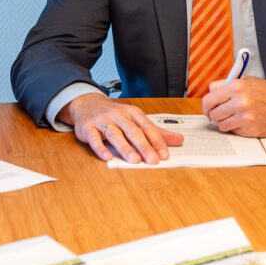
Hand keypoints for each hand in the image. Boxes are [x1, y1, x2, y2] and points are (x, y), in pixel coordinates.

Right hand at [62, 94, 182, 163]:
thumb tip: (179, 140)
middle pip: (132, 131)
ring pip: (115, 134)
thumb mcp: (135, 119)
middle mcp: (118, 115)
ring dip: (125, 147)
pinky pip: (94, 139)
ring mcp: (102, 121)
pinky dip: (101, 148)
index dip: (156, 141)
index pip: (147, 127)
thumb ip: (156, 132)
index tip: (164, 154)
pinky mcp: (87, 128)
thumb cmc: (115, 115)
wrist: (86, 104)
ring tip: (134, 160)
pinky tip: (107, 157)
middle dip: (143, 146)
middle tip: (153, 160)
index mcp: (132, 112)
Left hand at [201, 77, 265, 138]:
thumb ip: (227, 85)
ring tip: (234, 117)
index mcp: (237, 87)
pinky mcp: (251, 130)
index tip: (208, 109)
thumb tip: (210, 92)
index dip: (206, 106)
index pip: (208, 100)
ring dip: (225, 123)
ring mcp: (246, 118)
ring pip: (221, 125)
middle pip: (213, 114)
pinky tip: (245, 121)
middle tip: (222, 114)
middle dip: (215, 115)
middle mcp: (240, 102)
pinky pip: (234, 131)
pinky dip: (236, 128)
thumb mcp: (247, 81)